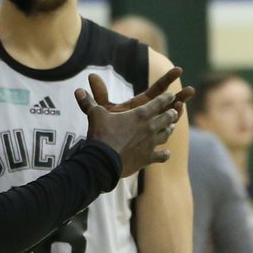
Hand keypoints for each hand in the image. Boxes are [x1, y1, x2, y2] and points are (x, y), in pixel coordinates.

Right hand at [75, 71, 192, 177]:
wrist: (103, 161)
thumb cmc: (101, 135)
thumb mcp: (95, 115)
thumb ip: (89, 103)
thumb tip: (77, 91)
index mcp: (141, 114)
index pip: (160, 103)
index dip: (167, 98)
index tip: (171, 95)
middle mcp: (150, 128)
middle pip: (168, 117)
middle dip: (172, 113)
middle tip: (174, 111)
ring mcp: (151, 144)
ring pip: (166, 134)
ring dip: (169, 130)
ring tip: (170, 128)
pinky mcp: (148, 158)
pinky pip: (162, 156)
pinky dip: (164, 154)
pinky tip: (166, 153)